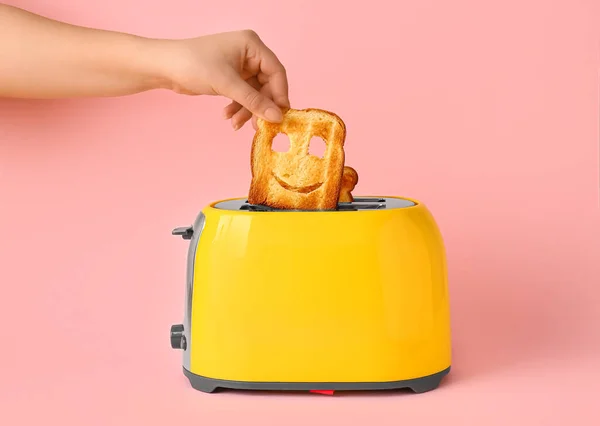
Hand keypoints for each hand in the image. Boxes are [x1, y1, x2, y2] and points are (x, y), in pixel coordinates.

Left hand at [165, 30, 289, 129]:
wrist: (164, 67)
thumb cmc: (194, 65)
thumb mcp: (227, 84)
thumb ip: (254, 101)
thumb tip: (276, 117)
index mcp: (252, 45)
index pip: (276, 72)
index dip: (280, 95)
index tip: (280, 116)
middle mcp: (249, 54)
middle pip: (266, 85)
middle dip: (260, 107)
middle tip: (257, 126)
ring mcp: (240, 66)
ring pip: (254, 94)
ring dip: (247, 110)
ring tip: (236, 124)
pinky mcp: (230, 78)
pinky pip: (243, 96)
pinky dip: (237, 108)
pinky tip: (228, 117)